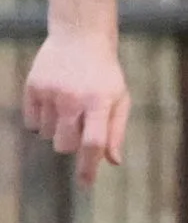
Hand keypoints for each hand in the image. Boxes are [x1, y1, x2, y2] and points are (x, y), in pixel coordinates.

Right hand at [21, 32, 130, 185]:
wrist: (80, 37)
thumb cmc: (104, 74)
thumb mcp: (120, 98)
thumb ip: (116, 131)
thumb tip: (111, 162)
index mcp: (99, 102)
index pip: (93, 143)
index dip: (88, 168)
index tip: (85, 185)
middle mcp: (73, 99)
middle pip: (65, 146)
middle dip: (72, 145)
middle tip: (80, 125)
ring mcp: (50, 93)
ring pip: (48, 136)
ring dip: (59, 130)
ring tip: (69, 107)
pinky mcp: (32, 88)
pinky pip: (33, 124)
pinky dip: (42, 121)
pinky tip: (53, 103)